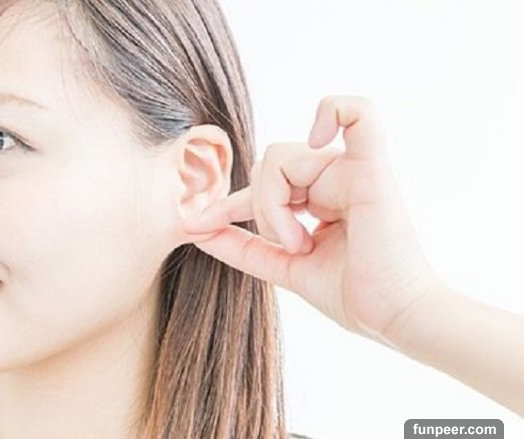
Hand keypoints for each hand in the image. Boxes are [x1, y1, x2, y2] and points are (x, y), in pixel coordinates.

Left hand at [183, 96, 441, 339]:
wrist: (394, 318)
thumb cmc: (354, 297)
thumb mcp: (285, 268)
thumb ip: (243, 247)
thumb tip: (195, 230)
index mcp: (321, 198)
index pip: (264, 184)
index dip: (228, 203)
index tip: (198, 224)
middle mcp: (335, 178)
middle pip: (267, 166)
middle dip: (260, 208)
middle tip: (291, 246)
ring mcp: (353, 169)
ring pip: (278, 156)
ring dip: (275, 204)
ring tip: (305, 241)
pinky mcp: (372, 166)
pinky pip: (357, 112)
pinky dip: (333, 111)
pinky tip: (319, 139)